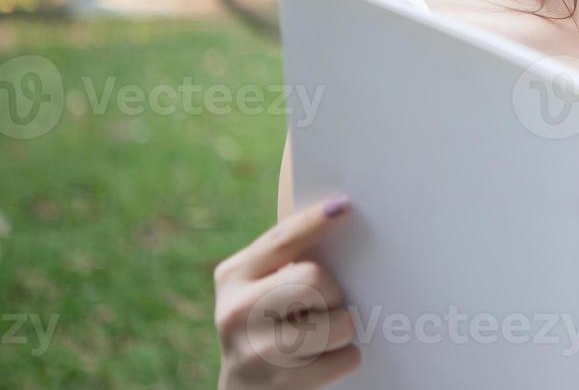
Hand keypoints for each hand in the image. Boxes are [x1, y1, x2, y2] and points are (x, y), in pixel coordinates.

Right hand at [213, 195, 360, 388]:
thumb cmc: (268, 329)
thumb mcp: (261, 290)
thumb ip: (289, 259)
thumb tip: (341, 213)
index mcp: (233, 276)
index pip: (282, 239)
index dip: (316, 221)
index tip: (345, 205)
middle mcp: (235, 310)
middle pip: (315, 279)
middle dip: (335, 293)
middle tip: (328, 305)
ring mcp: (253, 351)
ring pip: (337, 321)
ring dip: (343, 329)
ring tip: (323, 336)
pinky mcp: (279, 383)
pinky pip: (345, 357)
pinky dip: (345, 358)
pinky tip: (321, 362)